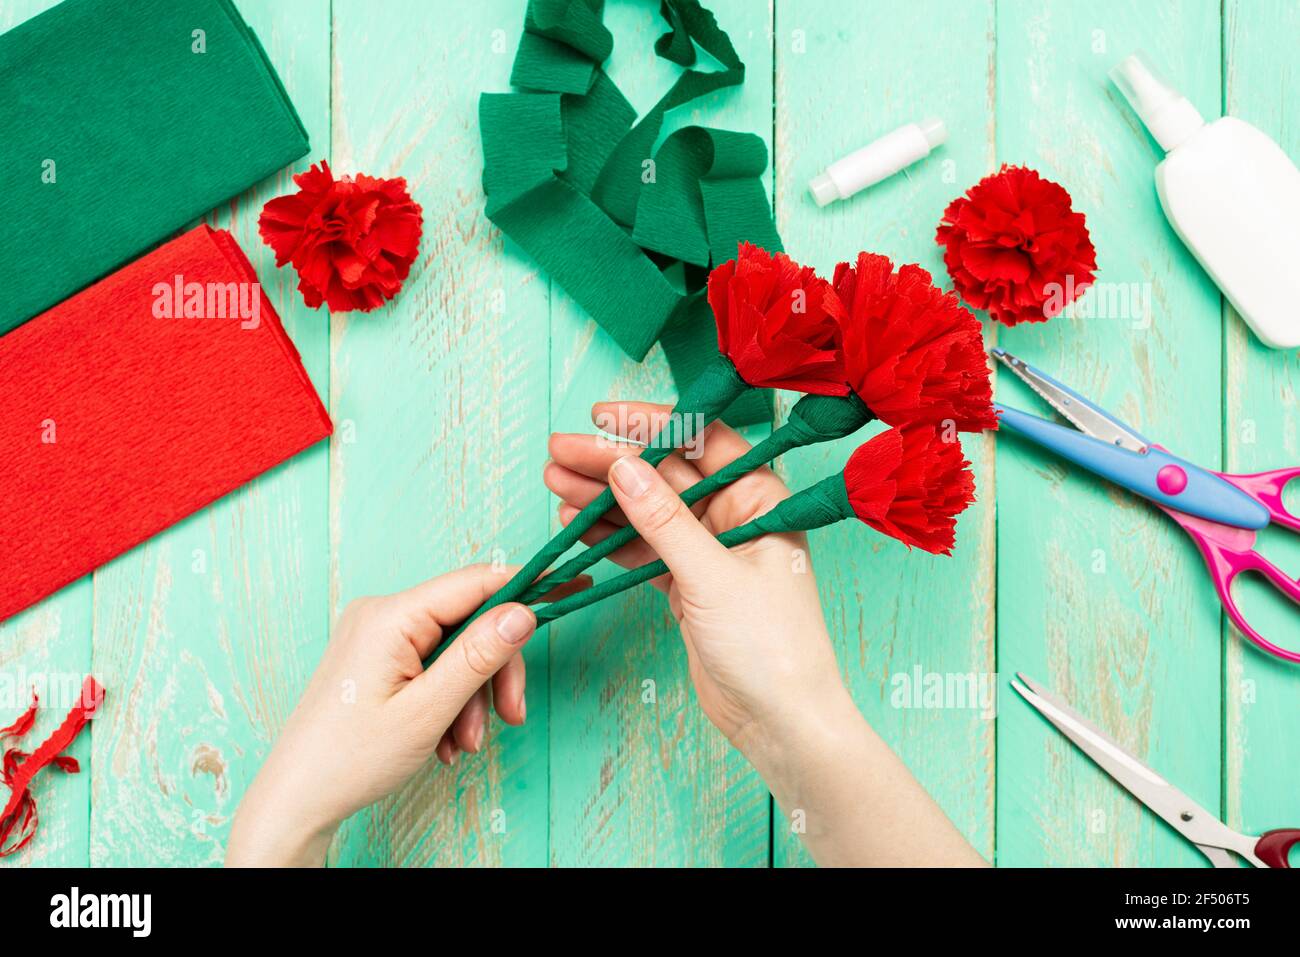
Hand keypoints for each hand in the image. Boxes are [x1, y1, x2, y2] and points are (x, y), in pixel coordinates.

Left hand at [226, 565, 538, 866]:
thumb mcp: (428, 711)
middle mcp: (382, 614)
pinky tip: (444, 740)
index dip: (527, 587)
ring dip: (472, 696)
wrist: (297, 800)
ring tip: (462, 745)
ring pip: (455, 649)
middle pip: (470, 621)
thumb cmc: (351, 758)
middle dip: (495, 671)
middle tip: (510, 717)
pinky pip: (432, 665)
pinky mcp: (377, 657)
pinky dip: (448, 701)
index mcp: (391, 616)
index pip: (476, 582)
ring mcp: (377, 635)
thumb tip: (523, 612)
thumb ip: (478, 657)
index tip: (573, 589)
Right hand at [544, 402, 850, 751]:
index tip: (602, 416)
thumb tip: (623, 469)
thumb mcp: (713, 577)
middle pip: (666, 475)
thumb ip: (664, 522)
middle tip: (559, 452)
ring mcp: (710, 553)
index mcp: (761, 500)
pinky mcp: (689, 586)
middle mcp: (737, 518)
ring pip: (648, 512)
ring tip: (554, 482)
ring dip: (602, 498)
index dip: (651, 425)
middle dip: (611, 462)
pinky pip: (643, 549)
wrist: (781, 722)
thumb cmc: (772, 648)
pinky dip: (610, 538)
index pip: (703, 443)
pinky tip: (576, 524)